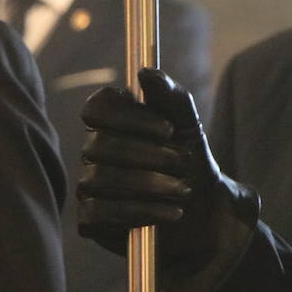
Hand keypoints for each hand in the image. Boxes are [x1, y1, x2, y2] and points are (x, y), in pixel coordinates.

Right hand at [79, 68, 256, 278]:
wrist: (204, 214)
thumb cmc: (191, 164)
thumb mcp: (190, 129)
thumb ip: (172, 98)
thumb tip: (146, 71)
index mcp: (114, 123)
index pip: (97, 107)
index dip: (130, 117)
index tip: (168, 130)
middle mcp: (94, 151)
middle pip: (100, 144)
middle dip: (149, 155)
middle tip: (185, 164)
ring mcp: (88, 185)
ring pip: (99, 179)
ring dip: (149, 185)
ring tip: (184, 191)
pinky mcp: (90, 220)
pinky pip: (99, 213)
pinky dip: (140, 212)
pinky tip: (169, 213)